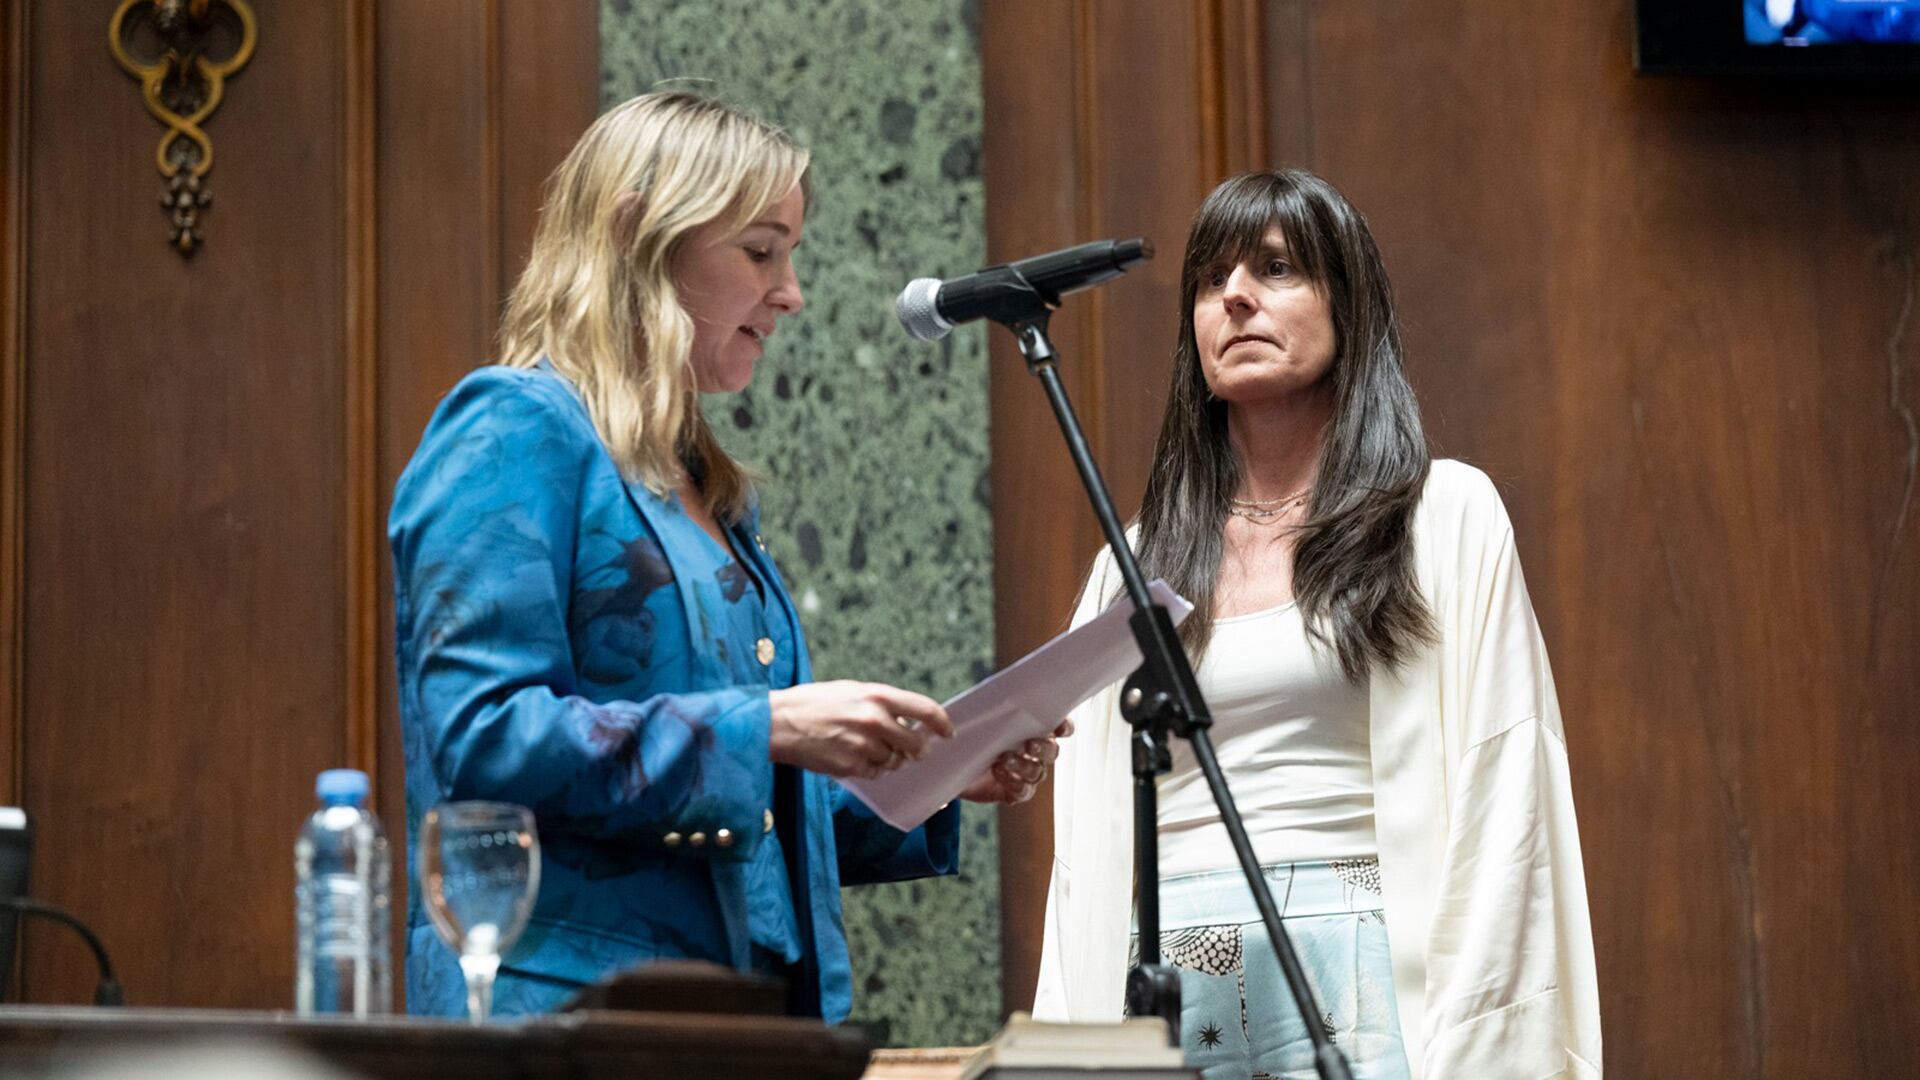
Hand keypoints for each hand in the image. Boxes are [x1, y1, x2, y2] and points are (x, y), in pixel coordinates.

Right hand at [768, 681, 953, 779]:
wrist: (777, 722)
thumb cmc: (813, 703)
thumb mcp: (851, 691)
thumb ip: (882, 704)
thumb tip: (908, 722)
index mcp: (877, 696)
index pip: (925, 709)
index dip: (941, 723)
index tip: (947, 731)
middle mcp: (874, 720)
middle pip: (915, 744)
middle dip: (917, 749)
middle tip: (913, 750)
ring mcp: (863, 746)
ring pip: (894, 762)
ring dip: (889, 759)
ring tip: (868, 748)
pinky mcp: (850, 767)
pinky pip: (874, 773)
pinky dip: (870, 769)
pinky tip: (853, 757)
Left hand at [960, 719, 1071, 805]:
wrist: (952, 766)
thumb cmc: (968, 734)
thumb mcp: (971, 717)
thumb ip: (972, 712)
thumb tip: (965, 718)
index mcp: (1033, 729)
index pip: (1060, 727)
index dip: (1064, 727)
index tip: (1059, 727)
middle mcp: (1035, 753)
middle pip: (1052, 751)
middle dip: (1043, 748)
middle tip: (1028, 745)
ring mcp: (1025, 774)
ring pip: (1037, 772)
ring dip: (1023, 766)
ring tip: (1004, 759)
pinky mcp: (1013, 792)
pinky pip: (1023, 791)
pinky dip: (1014, 783)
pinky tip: (998, 772)